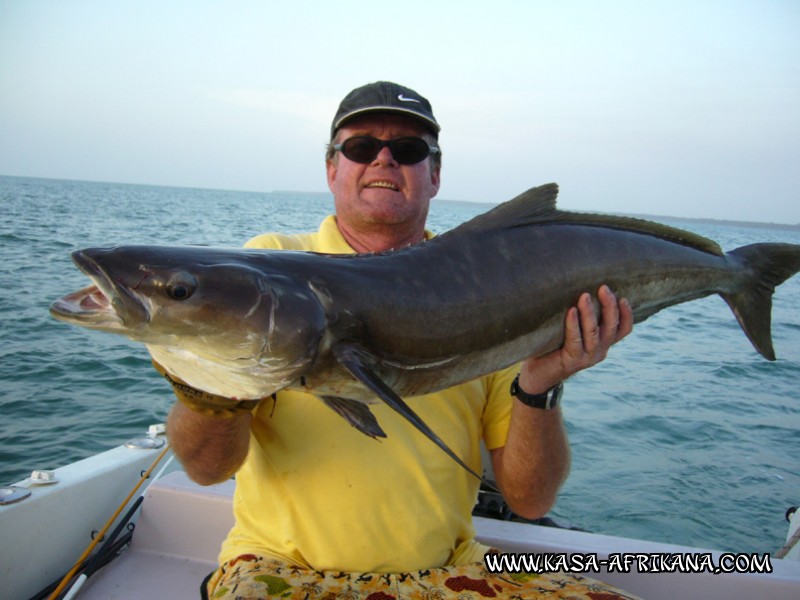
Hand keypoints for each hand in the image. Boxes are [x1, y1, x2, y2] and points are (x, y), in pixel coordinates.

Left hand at [517, 285, 632, 393]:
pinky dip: (573, 324)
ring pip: (594, 333)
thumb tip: (578, 285)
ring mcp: (586, 357)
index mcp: (603, 343)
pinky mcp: (571, 361)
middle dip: (610, 306)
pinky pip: (575, 341)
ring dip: (590, 313)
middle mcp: (599, 351)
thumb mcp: (573, 330)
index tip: (622, 297)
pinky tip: (571, 311)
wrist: (538, 374)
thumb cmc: (553, 345)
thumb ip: (581, 316)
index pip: (623, 329)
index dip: (627, 314)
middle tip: (603, 288)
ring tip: (584, 296)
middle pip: (611, 327)